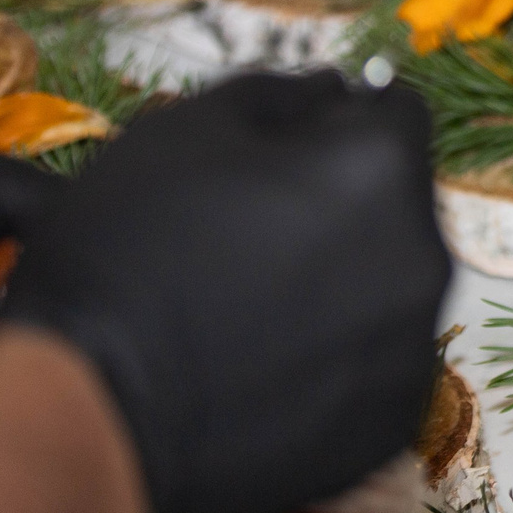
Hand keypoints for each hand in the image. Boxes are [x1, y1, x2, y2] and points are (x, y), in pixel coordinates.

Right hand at [0, 72, 448, 512]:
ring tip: (251, 305)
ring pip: (390, 285)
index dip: (339, 122)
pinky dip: (334, 358)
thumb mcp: (185, 127)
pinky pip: (374, 366)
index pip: (396, 113)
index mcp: (383, 168)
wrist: (87, 413)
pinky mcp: (390, 422)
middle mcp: (425, 253)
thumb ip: (281, 93)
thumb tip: (335, 90)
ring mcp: (414, 347)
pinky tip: (262, 366)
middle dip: (345, 202)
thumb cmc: (127, 250)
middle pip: (399, 202)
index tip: (288, 150)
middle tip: (250, 235)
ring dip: (344, 279)